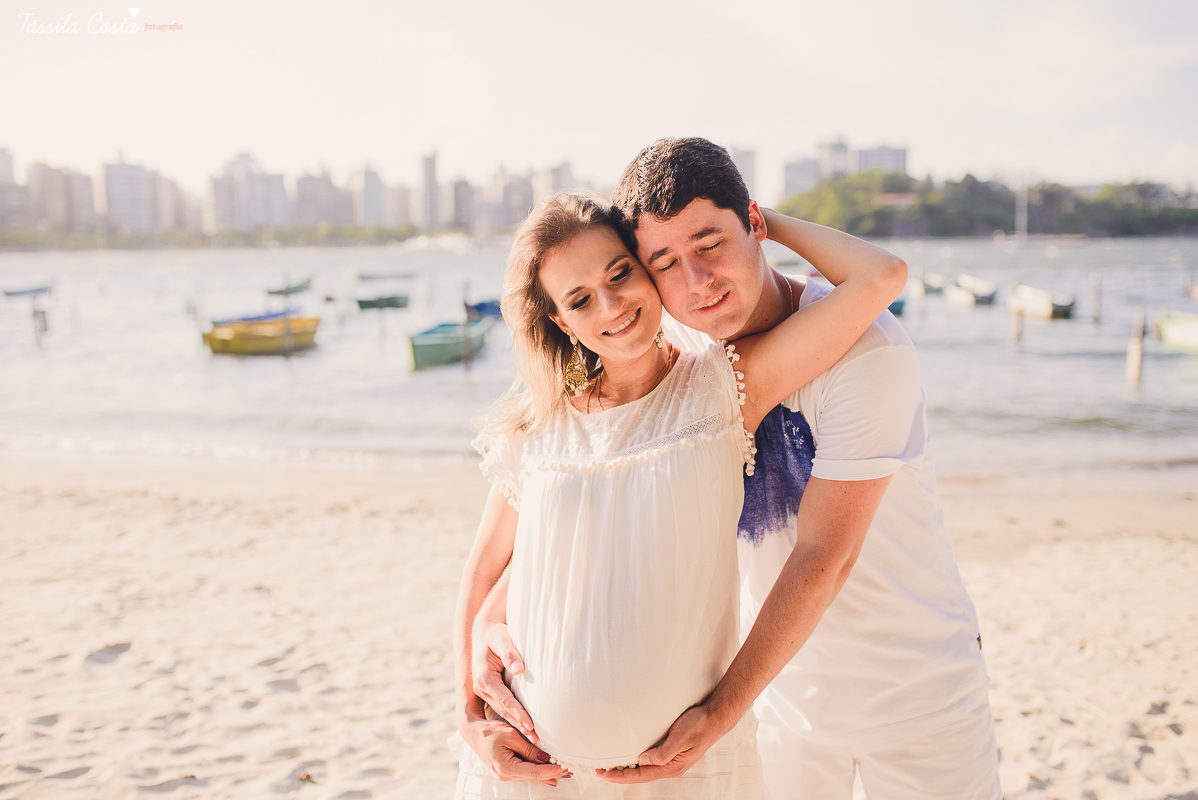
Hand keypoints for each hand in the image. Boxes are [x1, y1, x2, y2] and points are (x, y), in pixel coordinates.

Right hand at [459, 711, 568, 785]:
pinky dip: (539, 773)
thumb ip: (529, 748)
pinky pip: (526, 773)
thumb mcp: (511, 735)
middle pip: (534, 777)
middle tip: (570, 771)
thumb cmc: (490, 731)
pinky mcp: (507, 771)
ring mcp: (505, 774)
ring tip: (564, 772)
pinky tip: (551, 775)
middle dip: (553, 774)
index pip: (534, 772)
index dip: (551, 770)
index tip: (564, 767)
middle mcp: (505, 775)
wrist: (473, 733)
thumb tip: (545, 758)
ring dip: (547, 774)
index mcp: (506, 767)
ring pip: (531, 776)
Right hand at [472, 621, 535, 740]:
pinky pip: (502, 708)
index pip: (504, 700)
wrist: (485, 632)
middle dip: (519, 725)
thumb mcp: (502, 638)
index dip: (518, 713)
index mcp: (484, 677)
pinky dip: (513, 718)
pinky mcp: (490, 692)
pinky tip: (524, 727)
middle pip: (503, 710)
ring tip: (533, 738)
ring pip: (502, 712)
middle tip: (535, 739)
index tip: (530, 725)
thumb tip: (519, 669)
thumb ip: (510, 653)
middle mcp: (481, 687)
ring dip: (517, 725)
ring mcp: (484, 691)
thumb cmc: (496, 634)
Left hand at [597, 704, 724, 783]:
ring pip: (645, 770)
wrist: (716, 717)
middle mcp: (671, 767)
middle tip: (600, 772)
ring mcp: (672, 761)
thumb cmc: (700, 724)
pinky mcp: (672, 753)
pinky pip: (651, 762)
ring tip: (611, 768)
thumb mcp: (681, 737)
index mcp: (672, 766)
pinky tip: (631, 759)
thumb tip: (643, 761)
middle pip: (641, 775)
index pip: (641, 774)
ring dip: (628, 770)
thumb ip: (663, 752)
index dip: (621, 776)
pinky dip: (637, 762)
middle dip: (620, 775)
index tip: (604, 774)